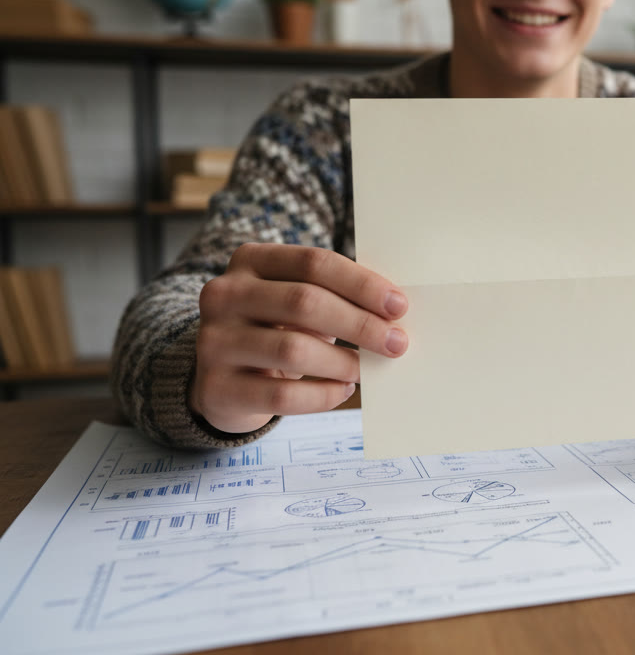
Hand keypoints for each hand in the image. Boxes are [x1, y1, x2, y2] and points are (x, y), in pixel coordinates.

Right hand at [191, 243, 409, 433]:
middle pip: (304, 302)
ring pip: (292, 349)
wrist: (223, 377)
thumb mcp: (295, 301)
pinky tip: (342, 390)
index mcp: (250, 260)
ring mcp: (214, 341)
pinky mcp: (216, 387)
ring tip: (367, 369)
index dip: (361, 284)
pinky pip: (281, 396)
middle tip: (396, 343)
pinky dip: (321, 396)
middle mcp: (224, 294)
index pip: (313, 263)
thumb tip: (394, 313)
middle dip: (360, 324)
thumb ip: (334, 297)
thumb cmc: (276, 329)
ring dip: (343, 362)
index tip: (399, 306)